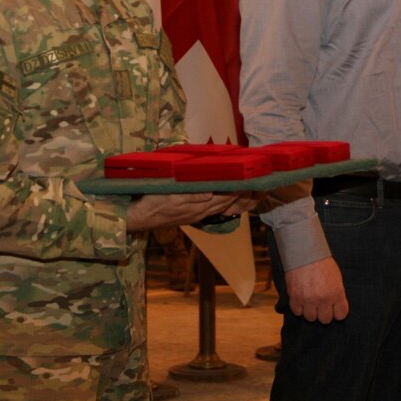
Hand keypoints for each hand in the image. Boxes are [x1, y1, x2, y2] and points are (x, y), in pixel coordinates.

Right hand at [126, 192, 247, 231]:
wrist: (138, 217)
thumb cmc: (151, 202)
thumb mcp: (169, 196)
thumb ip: (190, 196)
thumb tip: (210, 194)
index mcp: (197, 205)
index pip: (225, 197)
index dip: (240, 190)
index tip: (255, 182)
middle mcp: (200, 211)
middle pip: (229, 203)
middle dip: (246, 196)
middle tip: (263, 187)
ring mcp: (197, 214)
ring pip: (224, 208)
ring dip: (240, 202)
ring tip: (255, 195)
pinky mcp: (192, 215)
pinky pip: (215, 211)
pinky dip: (228, 206)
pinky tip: (232, 203)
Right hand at [283, 256, 348, 323]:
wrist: (305, 252)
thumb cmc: (322, 263)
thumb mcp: (336, 277)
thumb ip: (337, 293)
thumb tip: (336, 305)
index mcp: (336, 293)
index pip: (340, 315)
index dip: (337, 312)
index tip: (334, 309)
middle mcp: (323, 299)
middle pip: (325, 320)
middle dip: (323, 313)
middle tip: (320, 305)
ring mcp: (308, 300)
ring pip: (310, 318)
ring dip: (310, 311)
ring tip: (309, 302)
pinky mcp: (295, 297)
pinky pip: (297, 312)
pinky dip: (298, 307)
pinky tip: (300, 300)